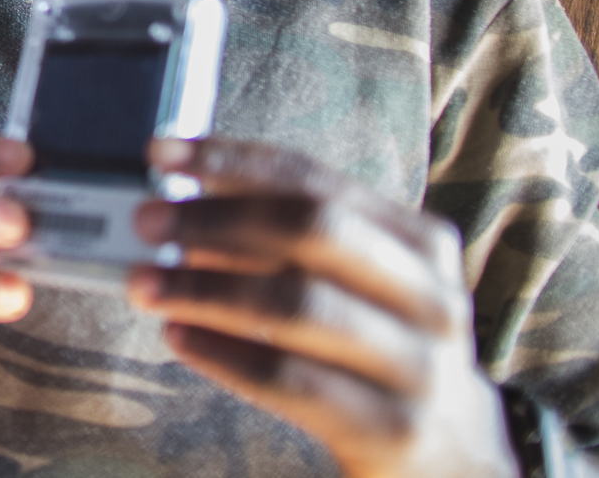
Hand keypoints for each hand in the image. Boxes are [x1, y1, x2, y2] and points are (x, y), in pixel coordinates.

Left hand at [127, 137, 515, 477]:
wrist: (455, 458)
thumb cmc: (380, 353)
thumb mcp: (359, 287)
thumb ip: (290, 246)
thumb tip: (182, 208)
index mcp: (418, 242)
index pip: (314, 180)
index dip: (233, 160)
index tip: (160, 152)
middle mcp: (428, 295)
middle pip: (311, 230)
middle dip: (217, 218)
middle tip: (146, 220)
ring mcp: (418, 364)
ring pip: (297, 304)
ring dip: (206, 287)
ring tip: (144, 284)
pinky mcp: (393, 428)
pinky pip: (293, 380)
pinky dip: (225, 353)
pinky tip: (178, 336)